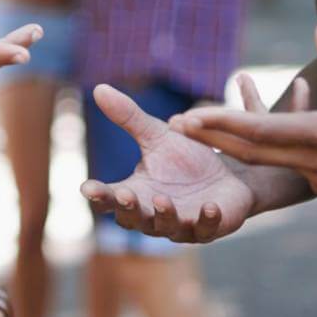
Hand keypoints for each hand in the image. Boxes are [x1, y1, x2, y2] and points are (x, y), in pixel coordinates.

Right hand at [78, 79, 287, 243]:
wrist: (229, 174)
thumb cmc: (186, 159)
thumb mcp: (157, 136)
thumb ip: (129, 117)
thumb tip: (99, 88)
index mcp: (136, 194)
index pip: (110, 199)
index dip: (99, 195)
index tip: (87, 188)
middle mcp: (153, 215)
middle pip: (133, 219)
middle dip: (128, 208)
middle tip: (124, 194)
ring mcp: (182, 224)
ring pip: (167, 227)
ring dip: (164, 215)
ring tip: (163, 200)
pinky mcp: (210, 227)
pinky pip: (206, 228)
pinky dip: (207, 219)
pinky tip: (209, 207)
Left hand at [173, 22, 316, 194]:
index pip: (261, 131)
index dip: (222, 123)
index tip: (190, 115)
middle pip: (251, 152)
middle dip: (211, 138)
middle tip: (174, 125)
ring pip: (263, 162)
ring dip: (228, 147)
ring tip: (195, 130)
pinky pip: (281, 166)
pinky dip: (255, 154)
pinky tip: (233, 142)